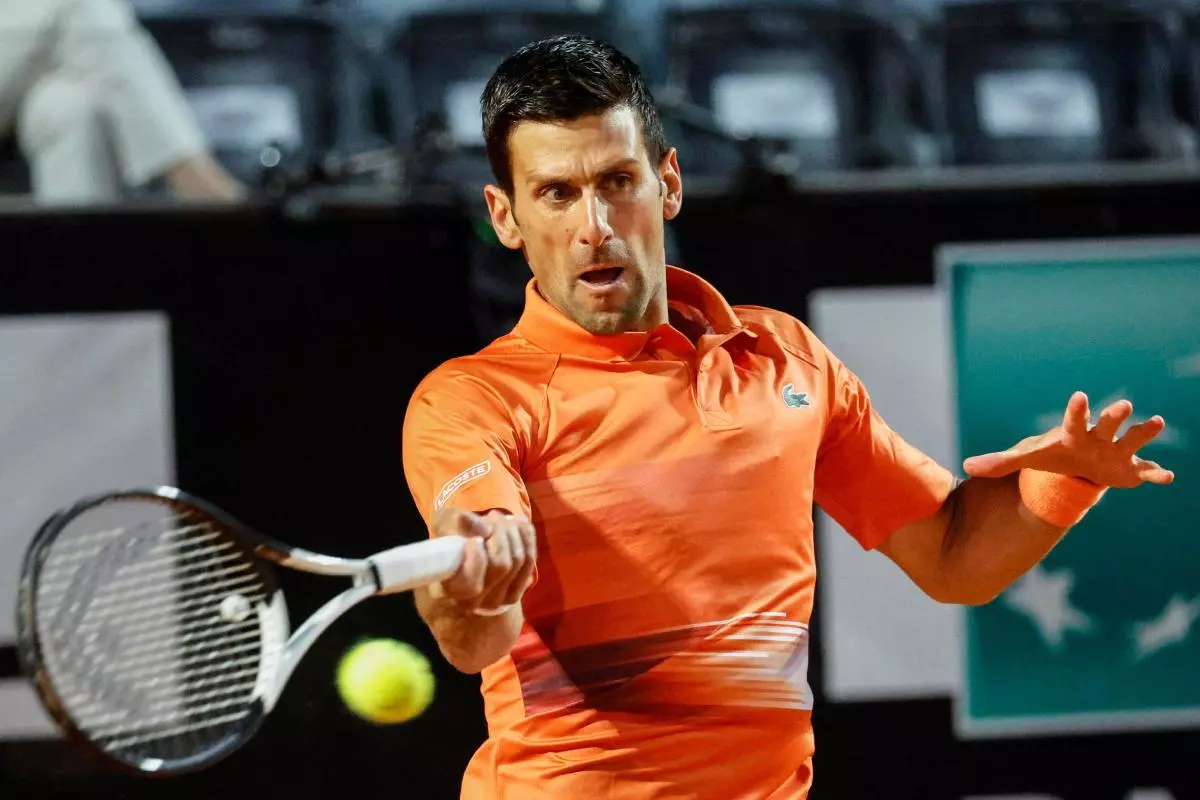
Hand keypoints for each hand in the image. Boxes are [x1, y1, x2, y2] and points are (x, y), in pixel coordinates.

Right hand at [429, 506, 535, 611]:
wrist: (463, 553)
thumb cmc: (449, 539)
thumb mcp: (444, 524)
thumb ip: (455, 522)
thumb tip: (482, 529)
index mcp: (448, 590)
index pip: (471, 585)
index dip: (478, 559)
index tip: (475, 539)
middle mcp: (472, 603)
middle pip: (500, 565)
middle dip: (499, 533)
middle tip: (490, 517)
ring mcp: (496, 601)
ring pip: (517, 560)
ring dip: (511, 531)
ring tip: (500, 519)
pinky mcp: (513, 593)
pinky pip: (529, 560)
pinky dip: (526, 536)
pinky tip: (517, 524)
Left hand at [962, 391, 1174, 488]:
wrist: (1077, 464)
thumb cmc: (1052, 455)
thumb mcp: (1027, 459)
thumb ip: (999, 462)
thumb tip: (966, 466)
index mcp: (1073, 433)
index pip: (1073, 419)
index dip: (1076, 409)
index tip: (1078, 396)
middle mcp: (1097, 437)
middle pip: (1106, 424)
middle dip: (1114, 416)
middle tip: (1123, 405)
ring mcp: (1115, 451)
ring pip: (1131, 440)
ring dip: (1143, 432)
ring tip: (1156, 421)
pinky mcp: (1129, 469)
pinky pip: (1145, 470)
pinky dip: (1155, 474)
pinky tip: (1167, 477)